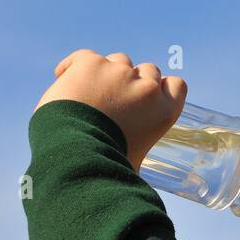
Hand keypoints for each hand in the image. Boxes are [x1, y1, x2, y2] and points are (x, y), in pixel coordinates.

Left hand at [35, 50, 187, 172]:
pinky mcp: (90, 64)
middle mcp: (146, 88)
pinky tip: (63, 76)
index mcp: (163, 112)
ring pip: (119, 60)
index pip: (176, 85)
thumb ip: (140, 155)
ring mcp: (118, 72)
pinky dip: (74, 66)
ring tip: (87, 93)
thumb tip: (135, 183)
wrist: (75, 154)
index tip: (147, 96)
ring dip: (108, 72)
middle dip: (133, 82)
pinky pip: (84, 56)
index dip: (162, 87)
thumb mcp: (135, 164)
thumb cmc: (106, 168)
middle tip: (113, 100)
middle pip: (148, 70)